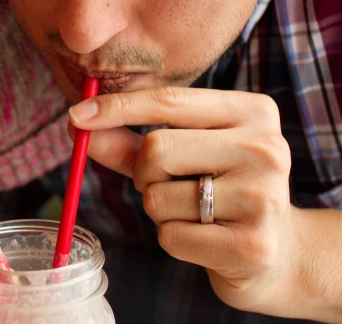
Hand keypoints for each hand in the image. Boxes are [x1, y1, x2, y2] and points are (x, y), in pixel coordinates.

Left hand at [69, 86, 295, 315]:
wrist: (277, 253)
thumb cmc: (217, 190)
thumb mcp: (179, 156)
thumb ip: (128, 140)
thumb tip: (77, 123)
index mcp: (253, 111)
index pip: (168, 100)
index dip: (116, 107)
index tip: (76, 114)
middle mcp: (266, 148)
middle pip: (156, 148)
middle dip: (144, 173)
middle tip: (171, 185)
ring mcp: (264, 197)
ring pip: (157, 195)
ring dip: (158, 209)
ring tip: (196, 213)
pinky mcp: (253, 244)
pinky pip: (170, 236)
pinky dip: (172, 239)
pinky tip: (206, 239)